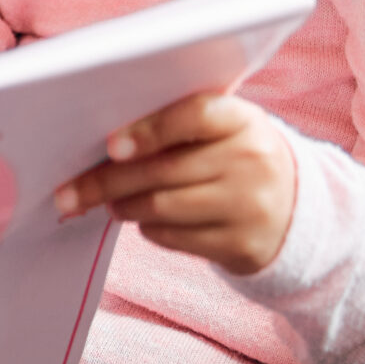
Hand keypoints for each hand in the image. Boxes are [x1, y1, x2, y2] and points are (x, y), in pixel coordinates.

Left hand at [54, 92, 297, 275]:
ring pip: (162, 207)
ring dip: (123, 206)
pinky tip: (146, 220)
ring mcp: (249, 206)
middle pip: (162, 171)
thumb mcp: (221, 131)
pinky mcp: (241, 246)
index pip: (192, 117)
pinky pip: (175, 237)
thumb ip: (173, 125)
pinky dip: (150, 229)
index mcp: (242, 120)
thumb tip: (101, 144)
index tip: (110, 146)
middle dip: (106, 182)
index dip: (148, 131)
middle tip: (69, 191)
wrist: (295, 209)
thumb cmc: (233, 158)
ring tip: (110, 203)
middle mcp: (251, 161)